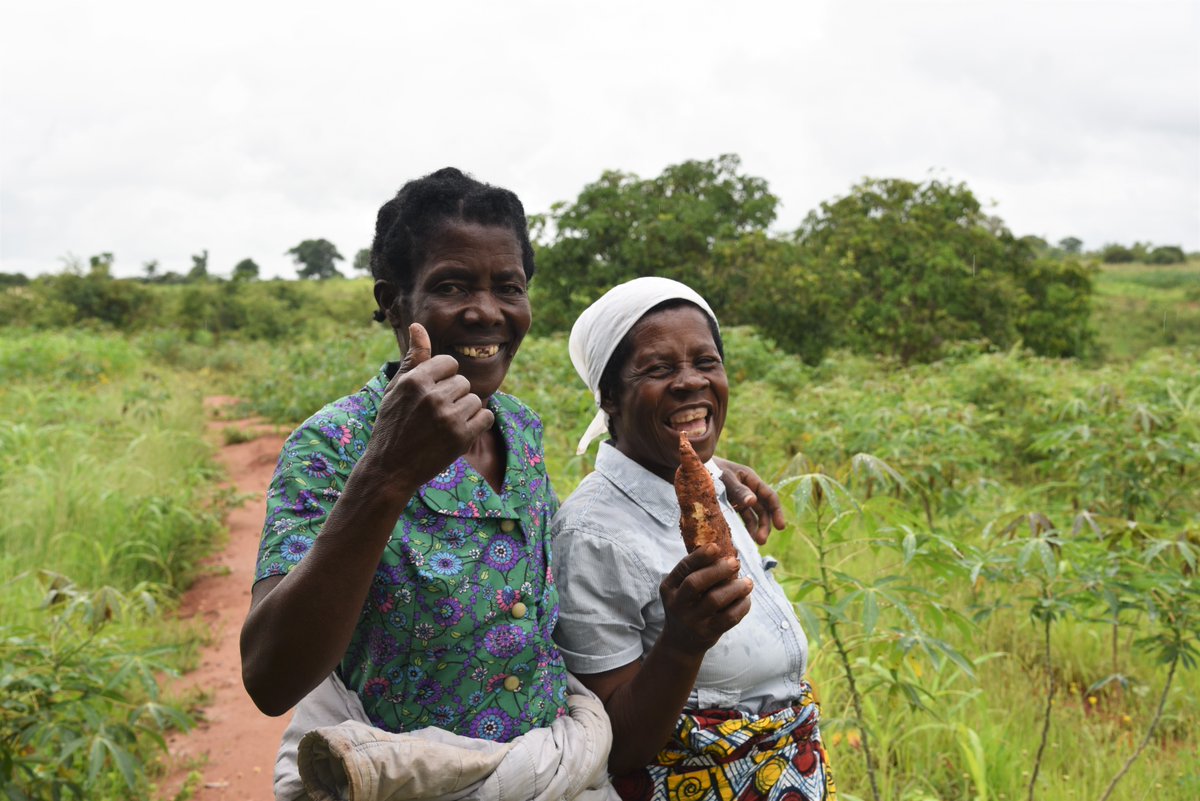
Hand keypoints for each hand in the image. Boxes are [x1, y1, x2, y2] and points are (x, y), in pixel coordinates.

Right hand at [365, 323, 494, 492]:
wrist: (390, 469)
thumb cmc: (392, 425)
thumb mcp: (396, 389)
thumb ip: (413, 358)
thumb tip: (418, 326)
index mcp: (415, 380)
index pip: (449, 363)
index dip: (443, 379)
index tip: (431, 396)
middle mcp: (432, 396)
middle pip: (463, 382)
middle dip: (453, 397)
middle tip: (433, 416)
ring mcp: (448, 417)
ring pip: (475, 399)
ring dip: (465, 412)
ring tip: (443, 426)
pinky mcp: (461, 437)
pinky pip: (486, 417)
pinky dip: (477, 425)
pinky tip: (458, 433)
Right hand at [658, 544, 751, 655]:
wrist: (681, 643)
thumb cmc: (687, 606)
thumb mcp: (681, 589)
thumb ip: (697, 572)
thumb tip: (726, 551)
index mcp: (669, 588)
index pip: (683, 568)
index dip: (700, 556)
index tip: (716, 547)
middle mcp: (677, 604)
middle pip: (696, 583)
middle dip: (718, 570)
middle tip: (735, 562)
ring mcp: (692, 620)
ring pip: (715, 600)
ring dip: (735, 588)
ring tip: (747, 582)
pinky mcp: (708, 633)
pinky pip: (729, 618)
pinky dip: (741, 606)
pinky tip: (746, 598)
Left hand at [716, 458, 785, 543]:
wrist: (693, 468)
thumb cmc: (710, 468)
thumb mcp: (725, 478)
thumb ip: (738, 490)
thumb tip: (753, 501)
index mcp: (751, 479)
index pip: (770, 497)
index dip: (777, 512)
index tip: (780, 527)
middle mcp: (748, 490)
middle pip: (763, 509)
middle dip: (765, 525)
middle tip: (762, 540)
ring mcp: (740, 498)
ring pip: (753, 516)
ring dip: (756, 529)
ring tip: (755, 542)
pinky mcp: (730, 505)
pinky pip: (741, 518)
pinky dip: (744, 528)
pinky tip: (744, 538)